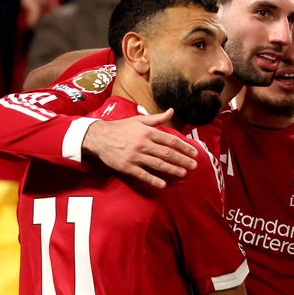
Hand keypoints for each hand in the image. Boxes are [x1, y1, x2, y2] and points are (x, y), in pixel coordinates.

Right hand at [81, 109, 198, 188]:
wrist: (99, 137)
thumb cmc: (121, 127)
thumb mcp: (139, 120)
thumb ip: (157, 118)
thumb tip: (172, 111)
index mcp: (148, 132)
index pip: (170, 140)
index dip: (184, 147)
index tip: (194, 153)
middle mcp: (143, 144)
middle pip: (167, 153)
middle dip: (182, 160)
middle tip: (194, 166)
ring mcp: (135, 156)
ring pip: (157, 164)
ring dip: (172, 169)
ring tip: (183, 173)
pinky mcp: (127, 166)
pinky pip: (142, 174)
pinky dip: (153, 179)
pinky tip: (162, 184)